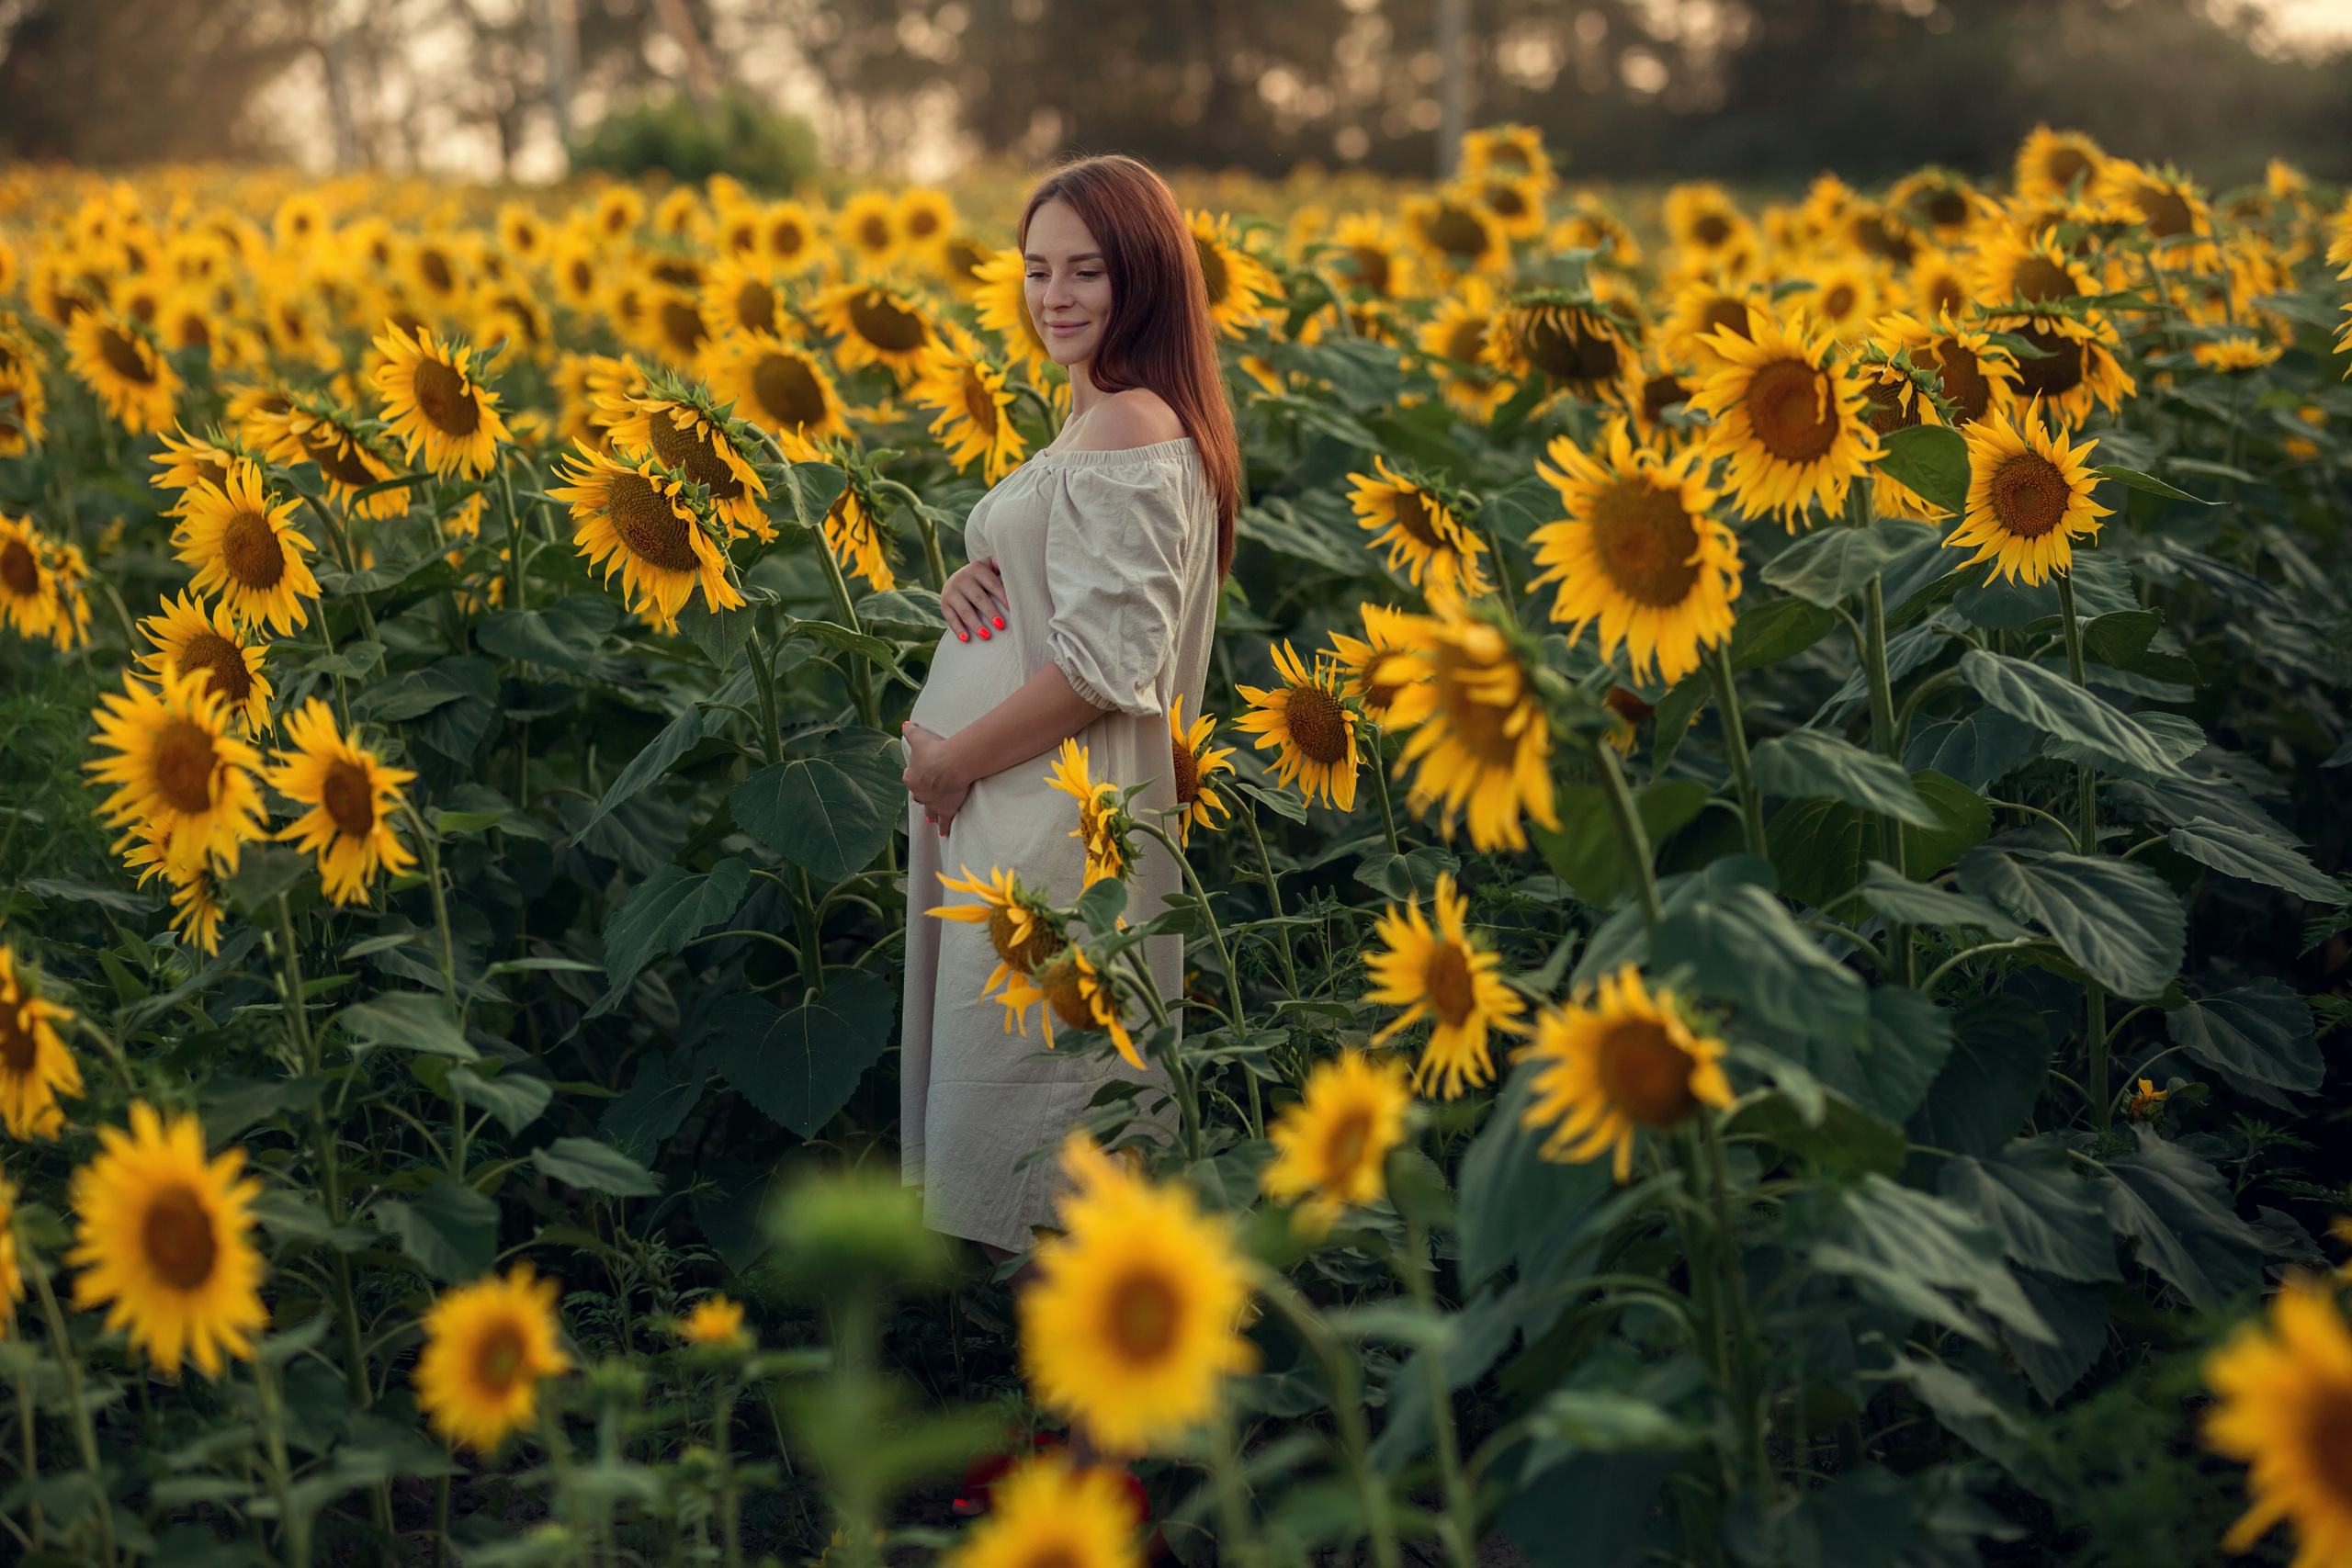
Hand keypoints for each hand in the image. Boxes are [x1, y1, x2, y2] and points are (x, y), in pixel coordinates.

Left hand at [901, 722, 971, 836]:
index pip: (910, 778)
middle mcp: (918, 793)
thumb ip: (910, 730)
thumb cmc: (935, 749)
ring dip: (930, 813)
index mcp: (911, 777)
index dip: (915, 776)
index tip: (921, 775)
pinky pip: (944, 821)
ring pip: (929, 811)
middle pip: (919, 795)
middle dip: (923, 795)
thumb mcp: (919, 736)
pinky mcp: (945, 810)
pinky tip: (944, 832)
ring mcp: (931, 803)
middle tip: (929, 793)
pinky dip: (944, 827)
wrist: (952, 763)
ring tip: (931, 818)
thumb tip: (905, 724)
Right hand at [940, 557, 1007, 643]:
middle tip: (1001, 625)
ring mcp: (952, 592)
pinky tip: (966, 639)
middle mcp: (962, 579)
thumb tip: (1021, 575)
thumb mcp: (991, 566)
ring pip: (965, 610)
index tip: (1012, 609)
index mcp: (977, 569)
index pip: (993, 584)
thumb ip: (1003, 567)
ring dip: (976, 624)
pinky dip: (958, 629)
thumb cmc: (983, 577)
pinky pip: (951, 619)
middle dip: (990, 612)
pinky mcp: (944, 605)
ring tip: (987, 636)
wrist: (957, 579)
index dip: (1003, 597)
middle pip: (979, 598)